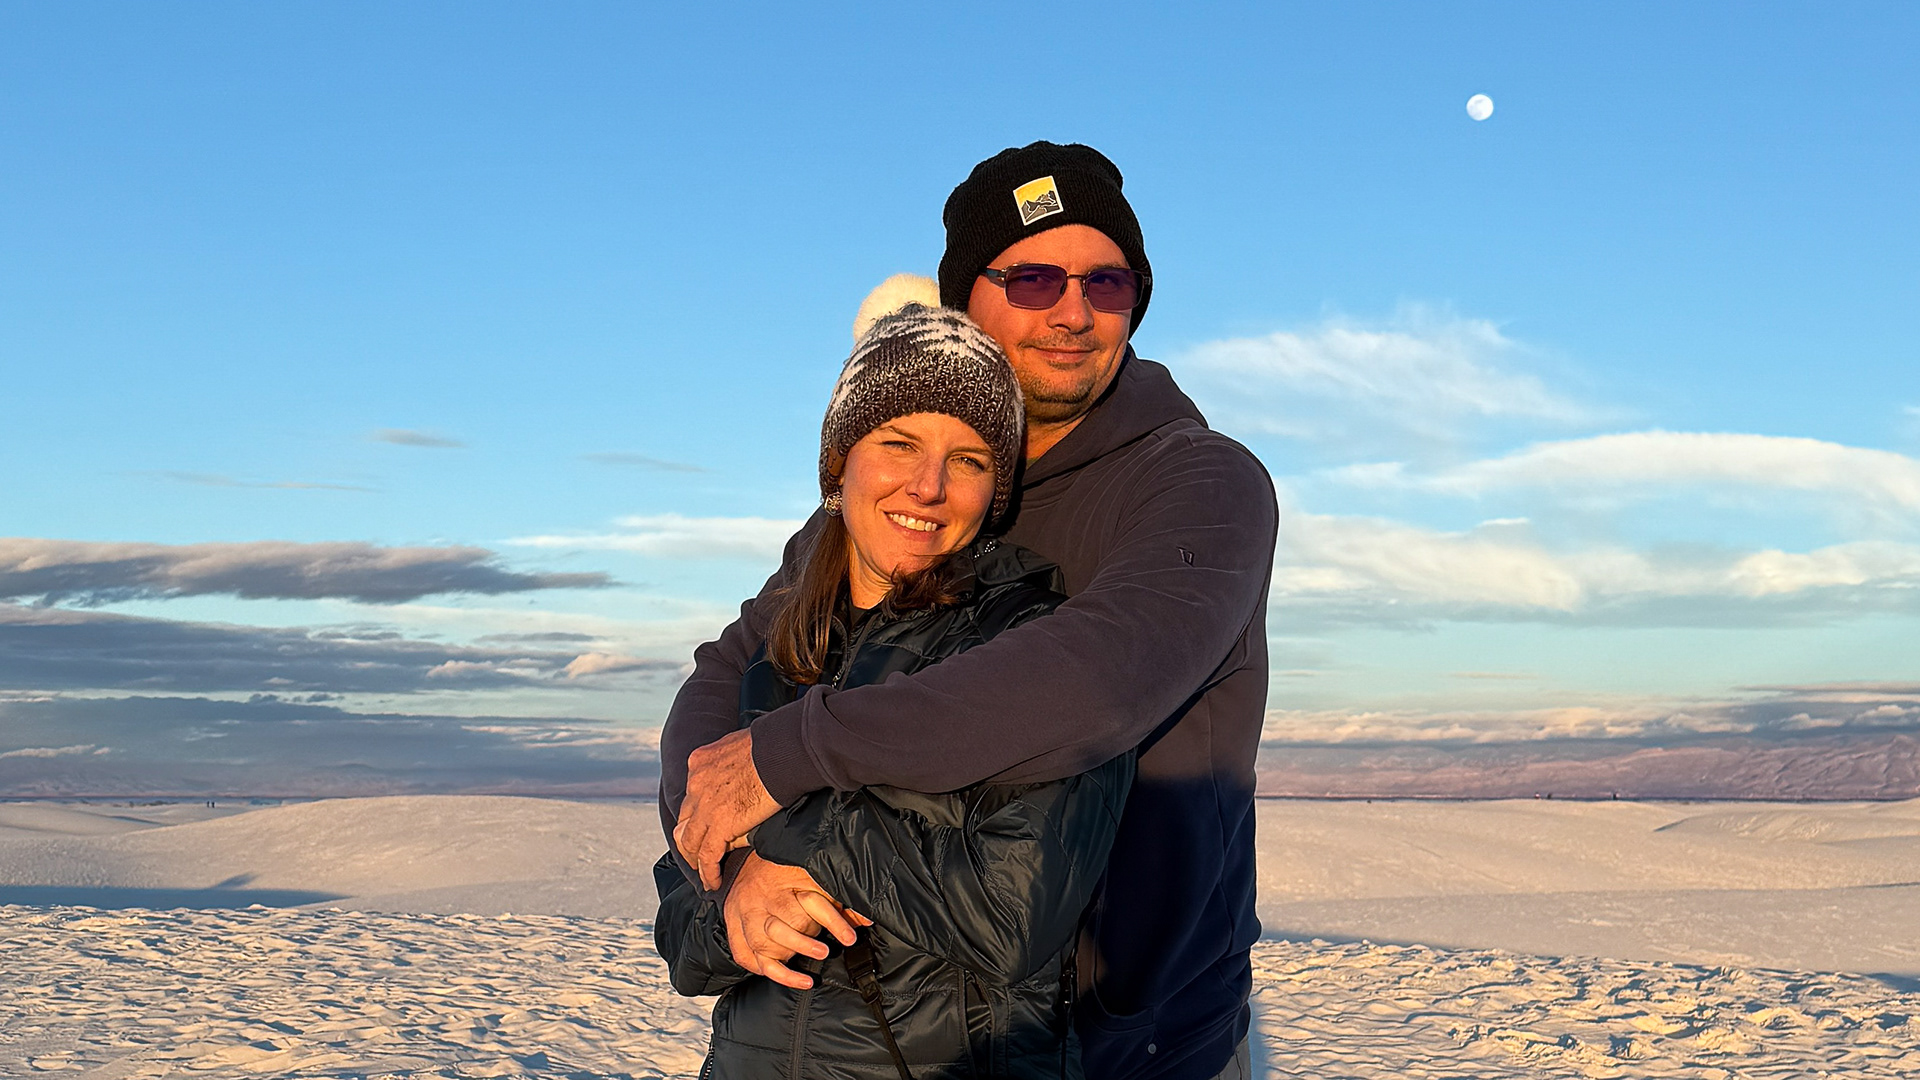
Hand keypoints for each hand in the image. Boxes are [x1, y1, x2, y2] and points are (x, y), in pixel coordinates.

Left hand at [675, 728, 781, 889]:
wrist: (783, 751)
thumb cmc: (775, 745)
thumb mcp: (741, 746)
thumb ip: (733, 762)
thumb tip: (743, 771)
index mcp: (700, 762)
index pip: (692, 794)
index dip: (697, 812)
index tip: (704, 822)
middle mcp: (696, 783)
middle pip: (685, 819)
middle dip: (690, 837)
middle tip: (697, 852)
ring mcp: (705, 806)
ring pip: (689, 841)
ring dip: (695, 859)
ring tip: (704, 873)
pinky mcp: (719, 825)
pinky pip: (707, 856)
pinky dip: (708, 872)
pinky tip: (713, 882)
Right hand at [723, 852, 860, 990]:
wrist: (746, 860)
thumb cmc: (785, 869)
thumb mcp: (814, 876)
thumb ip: (838, 898)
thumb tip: (867, 919)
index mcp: (780, 881)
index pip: (806, 904)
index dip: (832, 922)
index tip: (849, 938)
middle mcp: (758, 899)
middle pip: (778, 928)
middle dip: (803, 944)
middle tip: (825, 952)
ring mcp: (742, 914)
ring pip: (760, 944)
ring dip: (784, 961)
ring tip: (807, 974)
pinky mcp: (733, 926)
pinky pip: (745, 956)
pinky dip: (765, 970)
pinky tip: (788, 976)